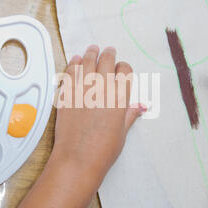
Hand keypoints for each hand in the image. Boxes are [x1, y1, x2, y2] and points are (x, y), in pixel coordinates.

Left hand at [0, 45, 143, 207]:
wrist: (78, 158)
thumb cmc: (104, 149)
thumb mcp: (122, 132)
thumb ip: (129, 115)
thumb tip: (140, 106)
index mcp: (120, 97)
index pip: (124, 71)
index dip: (124, 68)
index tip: (121, 69)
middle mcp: (102, 88)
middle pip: (107, 61)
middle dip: (109, 54)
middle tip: (108, 50)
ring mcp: (83, 90)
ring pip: (87, 62)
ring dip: (91, 53)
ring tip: (92, 49)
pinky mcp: (67, 94)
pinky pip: (70, 72)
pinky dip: (73, 64)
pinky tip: (75, 60)